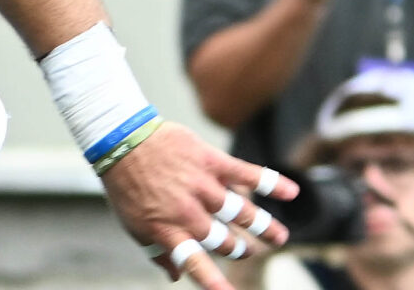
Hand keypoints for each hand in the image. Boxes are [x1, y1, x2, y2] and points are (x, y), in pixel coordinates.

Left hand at [100, 125, 294, 288]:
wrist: (121, 138)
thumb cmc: (127, 186)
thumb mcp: (133, 224)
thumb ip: (157, 252)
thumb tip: (176, 276)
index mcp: (168, 230)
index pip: (196, 263)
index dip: (215, 282)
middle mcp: (188, 211)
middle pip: (225, 240)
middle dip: (239, 249)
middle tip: (247, 249)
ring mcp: (202, 185)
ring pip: (242, 212)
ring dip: (265, 227)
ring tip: (280, 238)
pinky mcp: (211, 161)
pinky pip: (246, 173)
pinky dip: (271, 182)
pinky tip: (292, 192)